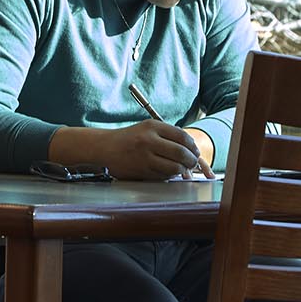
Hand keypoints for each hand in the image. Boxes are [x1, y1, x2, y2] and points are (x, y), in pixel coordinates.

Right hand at [50, 122, 214, 180]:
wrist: (104, 148)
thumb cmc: (130, 139)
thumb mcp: (147, 129)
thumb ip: (167, 135)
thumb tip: (191, 148)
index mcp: (152, 126)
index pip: (182, 136)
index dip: (192, 146)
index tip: (195, 151)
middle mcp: (149, 140)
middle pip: (181, 152)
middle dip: (191, 160)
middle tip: (193, 162)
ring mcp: (145, 156)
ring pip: (174, 167)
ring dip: (183, 170)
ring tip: (184, 169)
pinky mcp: (141, 170)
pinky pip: (163, 176)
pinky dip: (171, 176)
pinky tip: (171, 173)